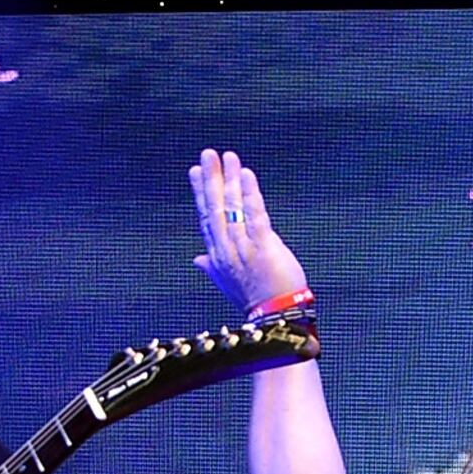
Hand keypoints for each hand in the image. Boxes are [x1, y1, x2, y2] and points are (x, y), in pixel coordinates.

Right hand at [188, 147, 308, 315]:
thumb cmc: (255, 300)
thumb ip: (211, 267)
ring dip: (230, 180)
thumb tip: (197, 259)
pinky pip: (255, 216)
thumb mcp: (228, 282)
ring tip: (229, 157)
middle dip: (211, 179)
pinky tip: (246, 176)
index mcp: (218, 255)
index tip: (196, 171)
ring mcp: (244, 248)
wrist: (276, 319)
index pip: (206, 217)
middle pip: (215, 208)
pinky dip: (250, 195)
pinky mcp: (264, 248)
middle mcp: (227, 249)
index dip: (201, 193)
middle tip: (208, 154)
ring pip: (233, 208)